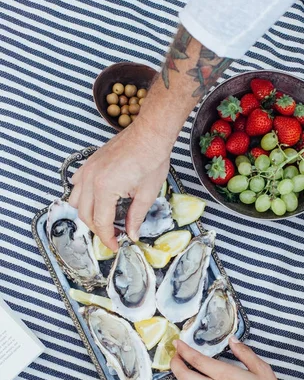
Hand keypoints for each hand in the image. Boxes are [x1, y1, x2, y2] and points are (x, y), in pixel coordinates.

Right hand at [69, 115, 172, 250]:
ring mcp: (87, 170)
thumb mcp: (147, 194)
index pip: (102, 222)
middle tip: (113, 236)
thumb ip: (135, 216)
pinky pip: (77, 184)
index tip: (116, 246)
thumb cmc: (152, 160)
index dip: (108, 238)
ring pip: (76, 201)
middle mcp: (91, 180)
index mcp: (105, 189)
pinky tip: (96, 199)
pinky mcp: (89, 163)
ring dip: (87, 214)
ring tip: (104, 220)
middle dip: (98, 229)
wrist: (150, 134)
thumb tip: (132, 234)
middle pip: (85, 215)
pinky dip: (82, 195)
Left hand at [170, 338, 294, 379]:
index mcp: (225, 375)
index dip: (184, 350)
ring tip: (184, 369)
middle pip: (183, 376)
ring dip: (180, 378)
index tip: (178, 343)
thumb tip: (232, 340)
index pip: (196, 360)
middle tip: (176, 354)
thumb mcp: (261, 369)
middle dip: (175, 363)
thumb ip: (245, 352)